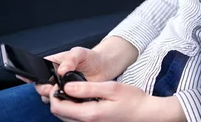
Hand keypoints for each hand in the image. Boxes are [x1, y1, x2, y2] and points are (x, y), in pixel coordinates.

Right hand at [30, 47, 109, 103]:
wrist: (105, 66)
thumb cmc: (90, 57)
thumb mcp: (80, 53)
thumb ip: (71, 59)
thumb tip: (62, 70)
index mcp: (52, 64)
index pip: (36, 70)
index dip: (31, 75)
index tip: (30, 78)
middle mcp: (54, 77)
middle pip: (41, 86)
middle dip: (43, 88)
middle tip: (51, 88)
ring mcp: (61, 88)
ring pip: (49, 96)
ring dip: (53, 96)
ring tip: (62, 92)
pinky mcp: (69, 96)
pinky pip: (62, 102)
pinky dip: (64, 102)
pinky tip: (71, 97)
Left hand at [48, 81, 182, 121]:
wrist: (145, 114)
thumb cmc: (133, 100)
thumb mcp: (112, 88)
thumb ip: (88, 88)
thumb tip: (67, 86)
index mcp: (89, 114)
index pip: (57, 107)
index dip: (54, 93)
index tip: (61, 82)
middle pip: (59, 113)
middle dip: (58, 98)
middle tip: (68, 84)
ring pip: (66, 117)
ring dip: (66, 104)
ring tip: (76, 90)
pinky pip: (76, 119)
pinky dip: (74, 109)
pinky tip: (85, 100)